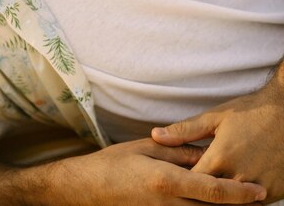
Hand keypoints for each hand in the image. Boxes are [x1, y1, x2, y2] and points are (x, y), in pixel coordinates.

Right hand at [54, 138, 265, 204]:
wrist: (88, 188)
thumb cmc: (115, 163)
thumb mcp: (147, 149)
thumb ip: (178, 152)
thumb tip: (205, 155)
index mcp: (167, 182)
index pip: (212, 191)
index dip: (239, 193)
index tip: (259, 191)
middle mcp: (169, 205)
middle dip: (237, 205)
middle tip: (259, 198)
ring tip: (241, 200)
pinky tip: (208, 202)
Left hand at [151, 73, 283, 203]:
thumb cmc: (250, 112)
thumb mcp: (215, 117)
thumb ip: (184, 131)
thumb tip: (155, 136)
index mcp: (219, 157)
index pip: (190, 182)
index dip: (180, 183)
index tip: (171, 180)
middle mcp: (237, 177)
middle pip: (209, 198)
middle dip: (197, 195)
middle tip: (186, 189)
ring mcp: (257, 188)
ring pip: (230, 205)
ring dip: (219, 200)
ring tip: (206, 189)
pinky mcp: (274, 193)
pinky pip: (250, 205)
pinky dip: (238, 202)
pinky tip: (229, 193)